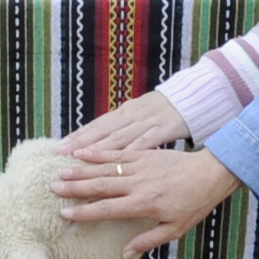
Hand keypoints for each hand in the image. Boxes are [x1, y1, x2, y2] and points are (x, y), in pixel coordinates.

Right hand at [52, 147, 240, 257]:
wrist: (210, 174)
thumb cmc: (194, 205)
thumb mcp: (175, 230)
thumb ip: (148, 240)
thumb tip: (124, 253)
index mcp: (144, 204)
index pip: (107, 209)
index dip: (85, 212)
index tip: (65, 213)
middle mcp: (138, 184)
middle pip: (100, 186)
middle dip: (75, 188)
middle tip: (53, 188)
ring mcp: (140, 166)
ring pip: (105, 168)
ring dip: (82, 170)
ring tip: (61, 172)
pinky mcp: (144, 154)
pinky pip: (118, 152)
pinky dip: (99, 152)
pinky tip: (82, 152)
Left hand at [62, 90, 192, 156]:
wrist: (198, 98)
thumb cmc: (167, 111)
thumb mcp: (142, 114)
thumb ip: (124, 125)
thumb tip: (100, 140)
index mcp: (127, 111)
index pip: (99, 123)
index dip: (79, 135)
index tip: (60, 146)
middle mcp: (134, 114)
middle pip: (104, 130)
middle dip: (82, 142)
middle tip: (62, 154)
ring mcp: (149, 120)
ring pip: (120, 135)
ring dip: (99, 148)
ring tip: (81, 159)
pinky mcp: (165, 127)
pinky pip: (147, 140)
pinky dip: (132, 149)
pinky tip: (118, 161)